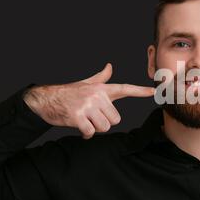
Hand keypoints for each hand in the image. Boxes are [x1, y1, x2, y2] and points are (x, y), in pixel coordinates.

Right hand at [23, 63, 154, 138]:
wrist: (45, 99)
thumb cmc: (69, 93)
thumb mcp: (86, 83)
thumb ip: (100, 77)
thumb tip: (109, 66)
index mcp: (101, 89)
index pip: (125, 88)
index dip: (140, 91)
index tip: (154, 91)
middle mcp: (96, 96)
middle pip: (115, 119)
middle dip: (104, 121)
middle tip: (92, 116)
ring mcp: (87, 106)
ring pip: (104, 127)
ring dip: (95, 128)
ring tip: (85, 120)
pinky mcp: (77, 117)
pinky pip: (91, 132)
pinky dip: (86, 133)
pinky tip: (80, 127)